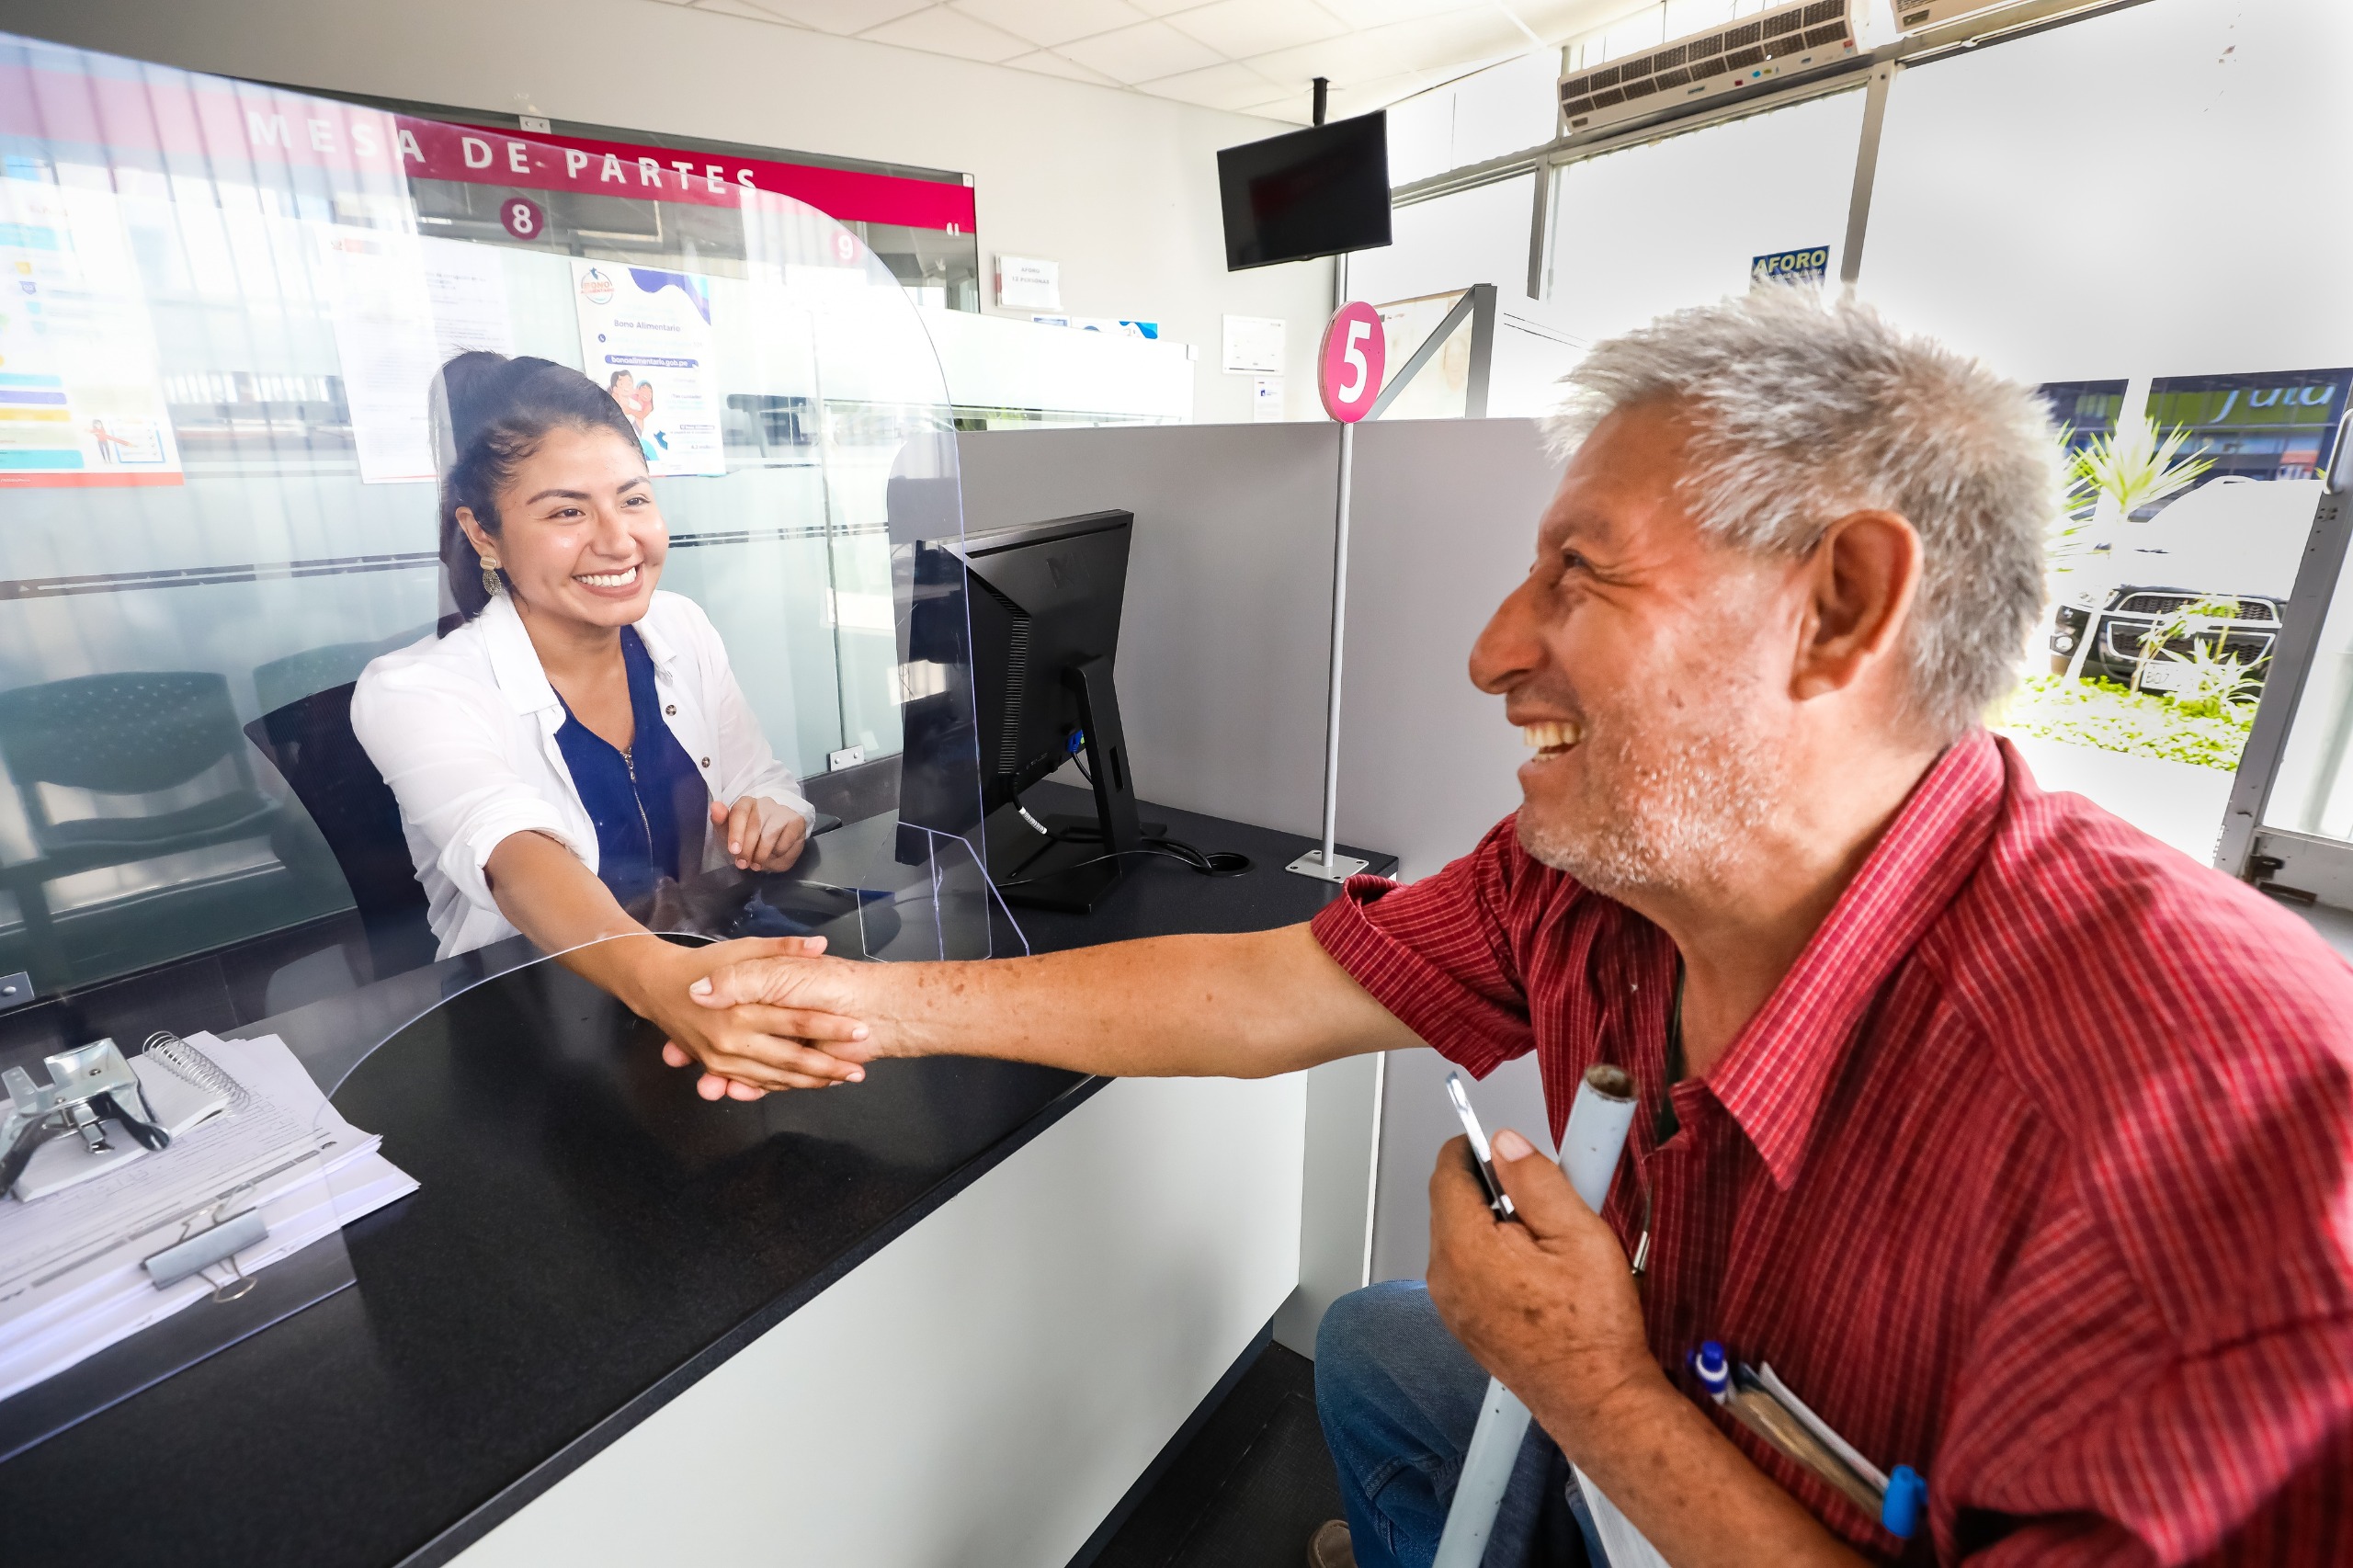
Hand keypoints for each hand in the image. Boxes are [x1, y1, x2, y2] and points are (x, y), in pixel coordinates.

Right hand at [622, 934, 866, 1100]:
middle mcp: (733, 1039)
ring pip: (776, 1078)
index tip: (861, 1030)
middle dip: (828, 1066)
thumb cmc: (706, 961)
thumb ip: (782, 948)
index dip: (831, 1028)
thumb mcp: (745, 947)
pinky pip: (756, 1084)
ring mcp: (724, 1059)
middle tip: (858, 1071)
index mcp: (743, 1008)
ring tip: (843, 1080)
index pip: (798, 1023)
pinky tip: (811, 1085)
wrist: (656, 985)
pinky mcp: (721, 1068)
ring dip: (811, 1082)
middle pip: (791, 1059)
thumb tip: (818, 944)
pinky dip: (784, 1087)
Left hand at [711, 795, 808, 871]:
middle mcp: (766, 803)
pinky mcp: (797, 822)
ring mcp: (783, 812)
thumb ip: (720, 821)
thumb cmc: (747, 835)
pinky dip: (778, 856)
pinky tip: (774, 857)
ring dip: (762, 855)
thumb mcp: (729, 832)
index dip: (736, 832)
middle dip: (747, 849)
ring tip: (757, 864)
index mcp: (747, 803)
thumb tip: (715, 807)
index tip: (734, 851)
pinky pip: (786, 843)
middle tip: (743, 864)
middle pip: (755, 826)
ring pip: (770, 836)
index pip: (740, 812)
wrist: (776, 837)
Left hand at [1425, 1128, 1662, 1464]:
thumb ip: (1536, 1180)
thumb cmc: (1593, 1328)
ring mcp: (1452, 1304)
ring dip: (1495, 1224)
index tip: (1501, 1145)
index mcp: (1465, 1247)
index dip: (1474, 1149)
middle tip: (1542, 1197)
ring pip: (1461, 1237)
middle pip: (1452, 1203)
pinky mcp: (1465, 1324)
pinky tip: (1538, 1273)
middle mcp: (1445, 1276)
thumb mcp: (1578, 1234)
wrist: (1597, 1398)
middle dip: (1492, 1189)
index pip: (1447, 1171)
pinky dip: (1494, 1257)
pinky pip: (1468, 1270)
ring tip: (1547, 1243)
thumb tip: (1506, 1144)